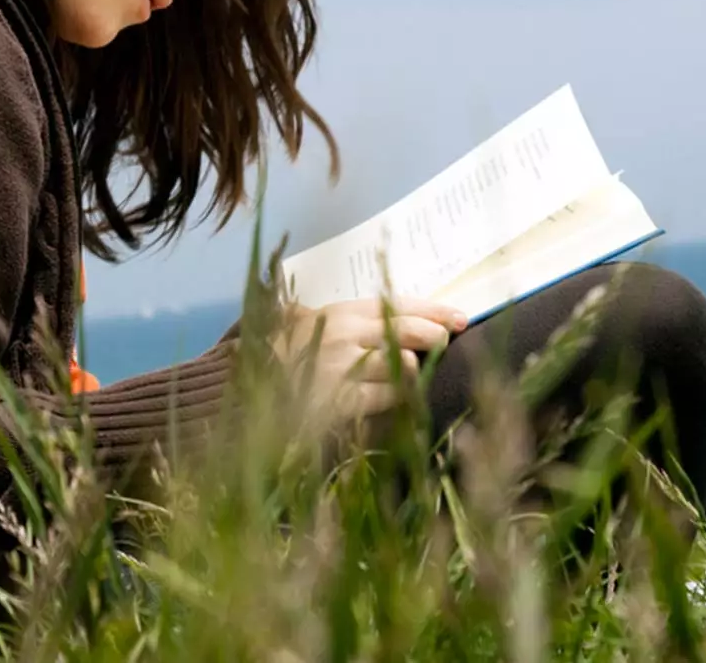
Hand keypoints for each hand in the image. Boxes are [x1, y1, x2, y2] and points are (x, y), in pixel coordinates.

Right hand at [269, 296, 468, 424]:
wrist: (246, 389)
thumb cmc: (283, 354)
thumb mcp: (312, 324)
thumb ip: (349, 318)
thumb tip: (404, 317)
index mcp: (341, 311)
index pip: (398, 303)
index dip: (433, 310)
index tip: (459, 317)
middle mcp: (345, 333)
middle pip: (409, 330)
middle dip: (435, 336)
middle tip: (447, 343)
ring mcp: (344, 367)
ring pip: (403, 366)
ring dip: (415, 373)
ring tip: (413, 378)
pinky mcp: (341, 401)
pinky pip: (387, 399)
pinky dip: (397, 400)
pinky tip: (397, 401)